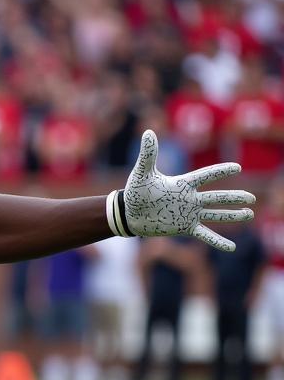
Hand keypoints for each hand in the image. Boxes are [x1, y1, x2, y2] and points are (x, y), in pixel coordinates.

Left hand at [106, 130, 254, 251]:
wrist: (128, 214)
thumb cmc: (135, 192)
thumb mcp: (142, 173)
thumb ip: (148, 154)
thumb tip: (148, 132)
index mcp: (183, 184)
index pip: (206, 176)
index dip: (220, 171)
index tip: (237, 168)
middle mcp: (190, 199)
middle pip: (217, 197)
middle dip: (234, 198)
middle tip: (251, 198)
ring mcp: (189, 214)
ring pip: (215, 214)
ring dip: (232, 215)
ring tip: (249, 214)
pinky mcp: (184, 227)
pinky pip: (204, 235)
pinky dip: (217, 241)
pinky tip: (231, 247)